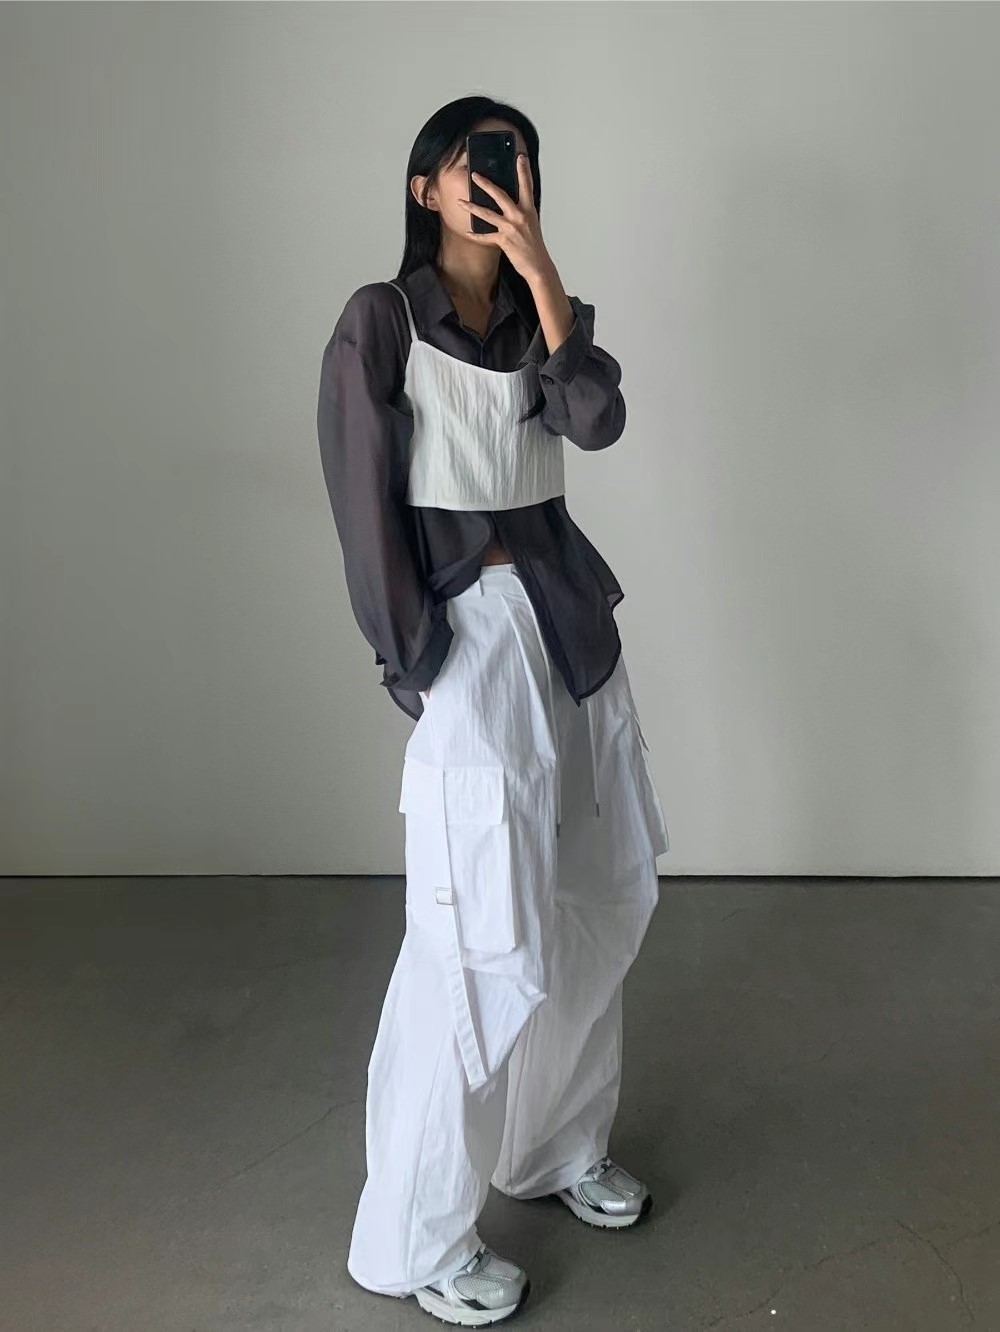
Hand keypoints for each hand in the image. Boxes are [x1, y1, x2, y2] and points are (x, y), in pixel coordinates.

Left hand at [457, 155, 551, 283]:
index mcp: (529, 209)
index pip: (527, 185)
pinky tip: (467, 231)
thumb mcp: (531, 223)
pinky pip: (485, 236)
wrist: (538, 265)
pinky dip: (475, 235)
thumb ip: (521, 211)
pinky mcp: (504, 241)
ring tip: (461, 202)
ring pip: (487, 214)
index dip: (523, 170)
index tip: (519, 157)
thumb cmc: (534, 245)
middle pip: (500, 195)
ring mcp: (511, 228)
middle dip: (485, 184)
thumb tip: (508, 203)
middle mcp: (520, 216)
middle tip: (475, 175)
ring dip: (472, 207)